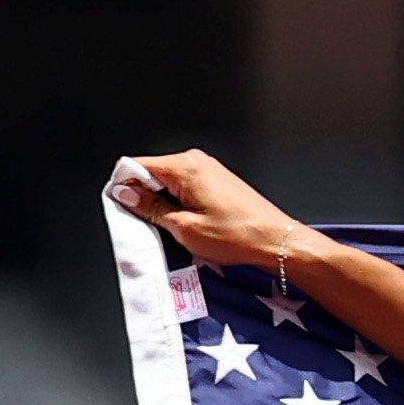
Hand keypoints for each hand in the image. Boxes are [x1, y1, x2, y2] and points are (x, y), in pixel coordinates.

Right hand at [112, 150, 311, 272]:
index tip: (126, 207)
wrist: (278, 242)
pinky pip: (186, 188)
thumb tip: (126, 195)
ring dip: (166, 203)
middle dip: (146, 197)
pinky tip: (193, 223)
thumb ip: (149, 208)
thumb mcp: (183, 227)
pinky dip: (182, 204)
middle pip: (151, 173)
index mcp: (185, 167)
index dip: (124, 187)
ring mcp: (209, 170)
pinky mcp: (218, 182)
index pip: (134, 166)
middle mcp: (198, 162)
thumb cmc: (241, 236)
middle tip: (156, 223)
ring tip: (181, 226)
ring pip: (168, 182)